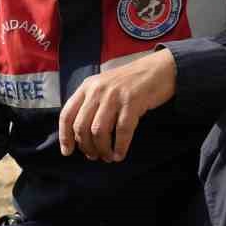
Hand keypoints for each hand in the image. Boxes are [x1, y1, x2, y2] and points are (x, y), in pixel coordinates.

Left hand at [58, 49, 177, 161]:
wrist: (160, 68)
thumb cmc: (131, 82)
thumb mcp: (104, 87)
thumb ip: (90, 104)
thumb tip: (80, 135)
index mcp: (86, 87)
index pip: (67, 115)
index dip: (65, 136)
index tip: (67, 151)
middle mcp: (97, 91)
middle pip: (81, 126)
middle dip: (86, 146)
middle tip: (94, 156)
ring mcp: (114, 96)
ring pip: (99, 131)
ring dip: (102, 149)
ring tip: (108, 157)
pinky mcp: (132, 102)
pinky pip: (122, 131)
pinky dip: (120, 147)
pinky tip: (120, 154)